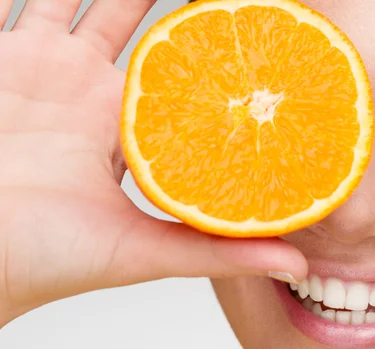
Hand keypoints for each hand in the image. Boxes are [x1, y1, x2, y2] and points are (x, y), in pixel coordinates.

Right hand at [0, 0, 306, 326]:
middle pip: (136, 27)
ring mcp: (40, 69)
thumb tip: (298, 260)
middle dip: (162, 0)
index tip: (250, 25)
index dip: (212, 54)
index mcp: (128, 131)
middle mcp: (88, 94)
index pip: (183, 81)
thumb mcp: (142, 251)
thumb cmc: (46, 260)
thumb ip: (216, 251)